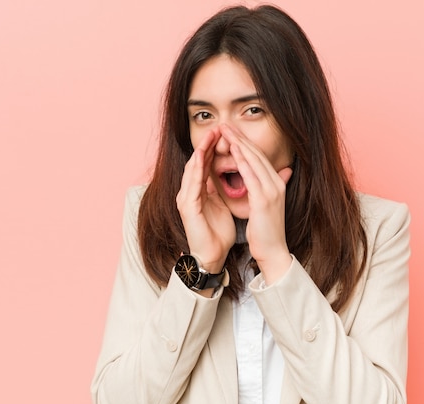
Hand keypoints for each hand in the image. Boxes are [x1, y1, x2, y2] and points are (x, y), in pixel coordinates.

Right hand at [176, 127, 235, 273]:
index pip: (206, 164)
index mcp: (200, 191)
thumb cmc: (219, 233)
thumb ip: (227, 189)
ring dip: (200, 152)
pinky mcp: (187, 207)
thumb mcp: (225, 205)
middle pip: (197, 162)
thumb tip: (237, 174)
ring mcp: (186, 198)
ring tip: (210, 136)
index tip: (227, 133)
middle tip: (218, 127)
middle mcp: (190, 192)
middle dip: (207, 144)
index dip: (215, 148)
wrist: (212, 255)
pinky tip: (201, 157)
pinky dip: (196, 169)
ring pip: (192, 169)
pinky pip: (191, 184)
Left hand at [219, 124, 292, 283]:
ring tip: (226, 132)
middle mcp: (276, 184)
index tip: (231, 132)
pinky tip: (234, 152)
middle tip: (226, 125)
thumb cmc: (266, 232)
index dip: (245, 143)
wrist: (273, 252)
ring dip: (239, 145)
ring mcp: (271, 191)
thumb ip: (267, 190)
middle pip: (257, 155)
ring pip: (254, 161)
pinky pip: (252, 176)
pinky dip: (243, 162)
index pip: (259, 158)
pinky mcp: (264, 200)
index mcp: (276, 184)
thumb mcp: (268, 207)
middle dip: (240, 138)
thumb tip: (275, 176)